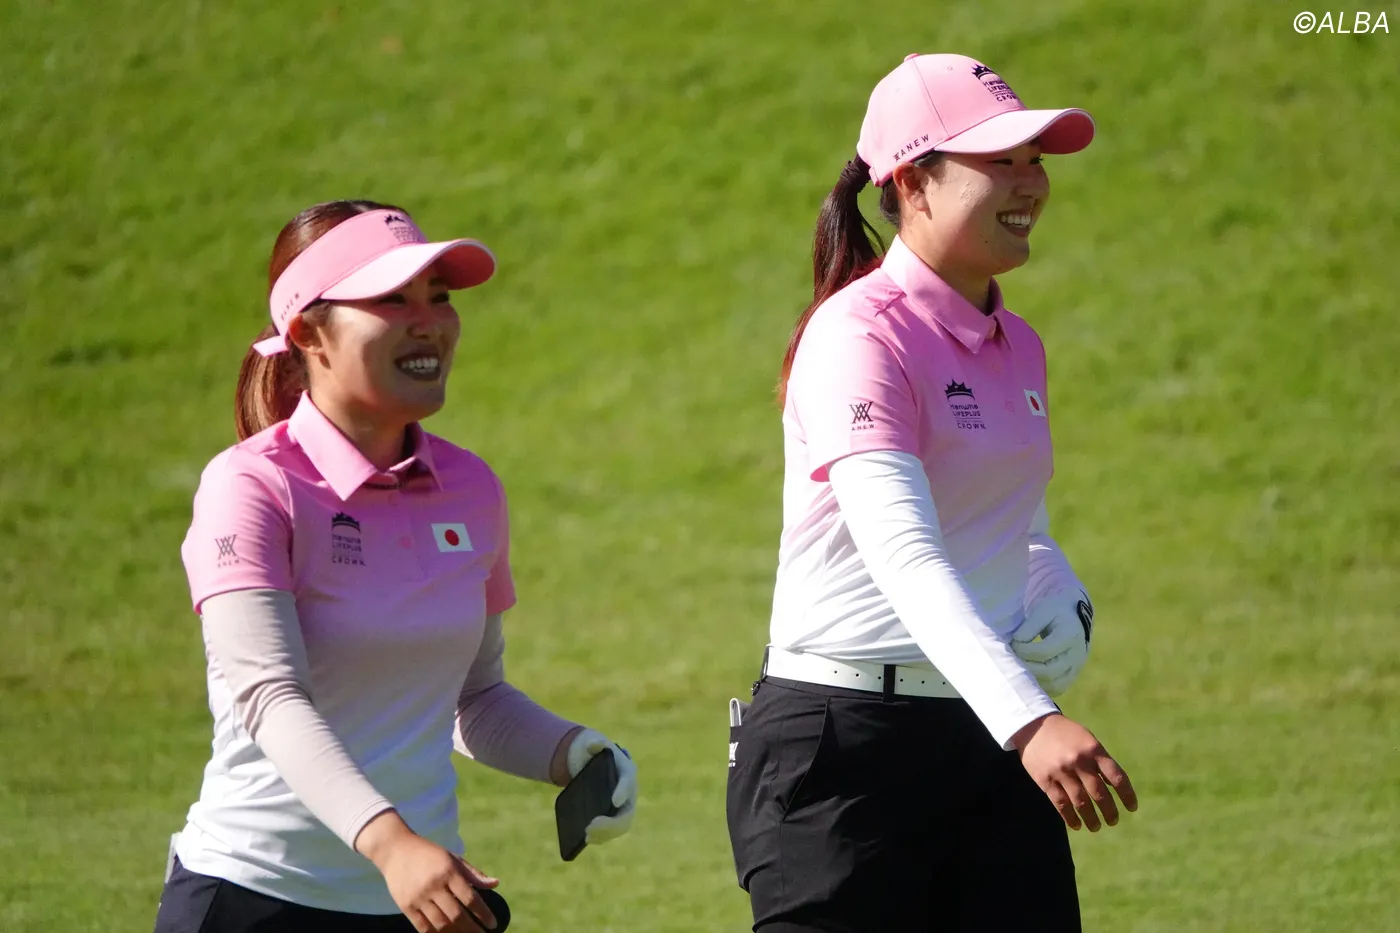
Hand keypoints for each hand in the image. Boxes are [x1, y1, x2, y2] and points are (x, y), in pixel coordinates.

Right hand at [355, 811, 499, 931]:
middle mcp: (434, 885)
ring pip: (440, 924)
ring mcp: (418, 897)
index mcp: (448, 871)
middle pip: (456, 915)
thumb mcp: (453, 858)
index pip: (470, 898)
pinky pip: (423, 927)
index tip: (492, 924)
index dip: (483, 914)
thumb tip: (496, 884)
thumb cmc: (429, 854)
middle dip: (472, 928)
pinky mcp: (406, 905)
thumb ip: (473, 874)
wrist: (396, 850)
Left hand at [562, 727, 637, 844]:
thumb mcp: (591, 743)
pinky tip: (586, 840)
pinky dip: (601, 837)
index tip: (614, 801)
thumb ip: (593, 742)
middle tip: (589, 826)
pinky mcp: (614, 816)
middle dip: (611, 823)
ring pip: (621, 825)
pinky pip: (613, 831)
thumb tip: (593, 744)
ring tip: (586, 836)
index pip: (629, 782)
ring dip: (606, 834)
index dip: (623, 791)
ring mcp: (624, 806)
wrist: (590, 761)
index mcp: (627, 771)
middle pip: (627, 812)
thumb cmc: (593, 751)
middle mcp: (630, 792)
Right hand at [1011, 713, 1137, 832]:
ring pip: (1080, 802)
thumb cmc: (1066, 734)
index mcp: (1093, 750)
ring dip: (1091, 818)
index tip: (1132, 808)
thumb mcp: (1087, 740)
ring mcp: (1061, 772)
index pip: (1116, 777)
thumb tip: (1113, 786)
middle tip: (1113, 821)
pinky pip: (1061, 804)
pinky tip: (1076, 825)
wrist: (1033, 725)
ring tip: (1096, 827)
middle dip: (1109, 811)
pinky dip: (1070, 817)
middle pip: (1099, 793)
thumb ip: (1100, 761)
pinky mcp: (1045, 780)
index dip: (1127, 795)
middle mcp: (1079, 761)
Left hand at [1012, 588, 1092, 694]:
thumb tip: (1017, 643)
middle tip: (1011, 659)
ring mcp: (1076, 668)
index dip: (1024, 650)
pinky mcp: (1072, 677)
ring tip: (1018, 667)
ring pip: (1054, 685)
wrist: (1075, 618)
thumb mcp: (1043, 611)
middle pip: (1049, 671)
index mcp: (1070, 635)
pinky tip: (1027, 676)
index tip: (1013, 643)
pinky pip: (1056, 689)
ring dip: (1032, 679)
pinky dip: (1040, 686)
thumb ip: (1029, 626)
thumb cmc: (1055, 612)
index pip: (1044, 651)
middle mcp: (1077, 655)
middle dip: (1026, 667)